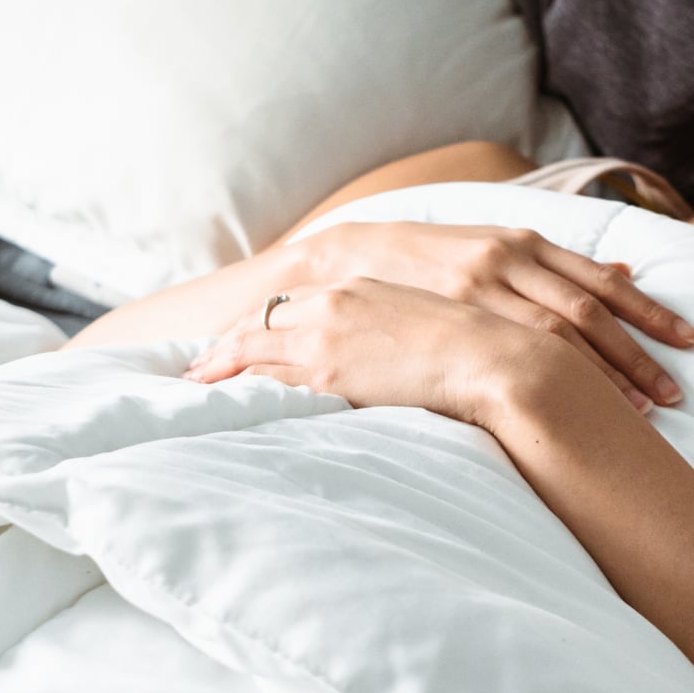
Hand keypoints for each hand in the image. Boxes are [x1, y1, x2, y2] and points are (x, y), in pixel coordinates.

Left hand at [180, 277, 613, 427]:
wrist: (504, 362)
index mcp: (364, 291)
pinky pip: (262, 377)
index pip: (297, 308)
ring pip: (251, 348)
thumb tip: (424, 357)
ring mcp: (329, 335)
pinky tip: (209, 401)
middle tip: (192, 366)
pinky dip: (230, 388)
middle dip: (225, 346)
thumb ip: (418, 340)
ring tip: (188, 385)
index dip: (264, 327)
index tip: (237, 343)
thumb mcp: (443, 333)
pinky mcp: (328, 370)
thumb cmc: (484, 356)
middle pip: (263, 322)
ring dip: (217, 368)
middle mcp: (338, 305)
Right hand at [301, 220, 693, 409]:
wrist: (353, 257)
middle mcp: (509, 259)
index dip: (651, 313)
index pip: (602, 282)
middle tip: (675, 395)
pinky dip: (551, 378)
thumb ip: (559, 265)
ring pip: (556, 334)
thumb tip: (627, 273)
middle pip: (589, 312)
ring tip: (641, 410)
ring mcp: (478, 288)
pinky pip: (509, 351)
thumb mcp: (499, 247)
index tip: (691, 341)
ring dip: (603, 373)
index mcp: (527, 243)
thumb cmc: (437, 260)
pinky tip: (576, 406)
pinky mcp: (448, 313)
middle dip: (638, 354)